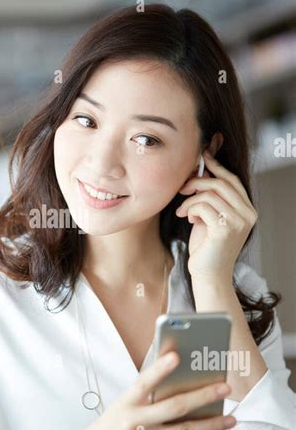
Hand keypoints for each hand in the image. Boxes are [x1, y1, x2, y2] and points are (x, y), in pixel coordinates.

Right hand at [78, 351, 235, 429]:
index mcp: (126, 403)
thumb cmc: (111, 426)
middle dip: (203, 396)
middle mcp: (135, 422)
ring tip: (230, 418)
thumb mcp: (122, 405)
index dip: (160, 369)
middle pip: (175, 407)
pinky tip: (210, 429)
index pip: (144, 382)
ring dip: (211, 424)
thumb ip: (146, 395)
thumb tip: (178, 381)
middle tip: (224, 387)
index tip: (176, 356)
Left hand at [176, 150, 257, 281]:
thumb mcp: (210, 216)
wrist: (208, 274)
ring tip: (183, 211)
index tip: (203, 155)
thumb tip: (202, 172)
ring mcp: (239, 221)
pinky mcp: (225, 228)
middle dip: (197, 181)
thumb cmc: (207, 247)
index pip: (232, 180)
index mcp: (247, 210)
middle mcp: (248, 214)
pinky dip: (189, 209)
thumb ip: (210, 197)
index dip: (217, 165)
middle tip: (181, 189)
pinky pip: (202, 206)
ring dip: (190, 199)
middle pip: (221, 183)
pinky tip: (187, 219)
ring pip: (209, 193)